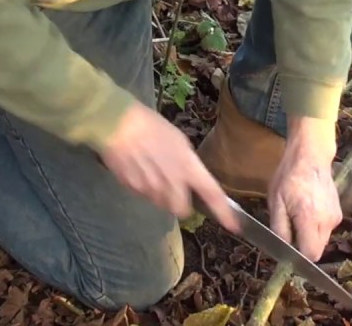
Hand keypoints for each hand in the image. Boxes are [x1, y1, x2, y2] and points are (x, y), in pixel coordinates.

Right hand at [99, 100, 239, 233]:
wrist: (117, 125)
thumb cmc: (151, 126)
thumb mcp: (178, 140)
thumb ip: (187, 163)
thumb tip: (188, 175)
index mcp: (188, 166)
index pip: (212, 194)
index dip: (224, 212)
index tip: (234, 226)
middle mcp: (172, 183)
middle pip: (182, 210)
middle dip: (181, 203)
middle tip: (175, 189)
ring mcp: (151, 189)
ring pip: (162, 204)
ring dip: (162, 197)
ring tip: (154, 174)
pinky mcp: (133, 190)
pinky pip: (144, 196)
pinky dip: (145, 189)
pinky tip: (140, 170)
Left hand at [267, 116, 341, 260]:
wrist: (310, 157)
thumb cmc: (289, 178)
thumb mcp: (276, 203)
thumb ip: (280, 230)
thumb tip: (283, 251)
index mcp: (310, 219)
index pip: (310, 254)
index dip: (298, 257)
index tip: (287, 249)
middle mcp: (328, 221)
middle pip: (317, 250)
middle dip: (303, 246)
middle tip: (289, 230)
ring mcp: (336, 217)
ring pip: (322, 241)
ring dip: (309, 237)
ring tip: (298, 216)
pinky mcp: (339, 213)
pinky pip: (326, 230)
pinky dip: (316, 227)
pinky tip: (307, 211)